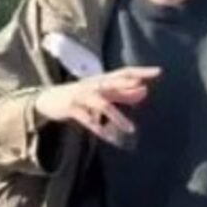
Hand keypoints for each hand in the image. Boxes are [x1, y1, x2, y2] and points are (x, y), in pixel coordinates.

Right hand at [34, 66, 160, 146]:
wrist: (49, 99)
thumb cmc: (82, 95)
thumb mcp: (103, 93)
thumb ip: (123, 93)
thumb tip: (145, 91)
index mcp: (103, 80)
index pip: (125, 72)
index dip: (141, 71)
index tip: (158, 71)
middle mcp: (95, 85)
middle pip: (114, 83)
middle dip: (128, 86)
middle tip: (145, 90)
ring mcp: (83, 96)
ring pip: (102, 104)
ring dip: (117, 116)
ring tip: (130, 129)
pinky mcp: (72, 108)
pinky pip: (87, 119)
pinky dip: (97, 127)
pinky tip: (107, 135)